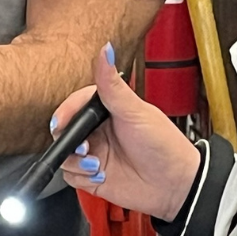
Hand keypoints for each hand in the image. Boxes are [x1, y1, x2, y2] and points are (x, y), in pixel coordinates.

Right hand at [53, 45, 202, 221]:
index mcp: (107, 110)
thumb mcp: (136, 112)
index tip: (61, 122)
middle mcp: (98, 131)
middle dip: (68, 140)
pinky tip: (100, 175)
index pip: (75, 106)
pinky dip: (81, 177)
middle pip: (65, 131)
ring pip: (65, 155)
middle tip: (83, 147)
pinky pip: (71, 175)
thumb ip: (113, 85)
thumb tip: (106, 50)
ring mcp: (95, 154)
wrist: (175, 185)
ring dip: (76, 162)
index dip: (65, 113)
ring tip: (96, 165)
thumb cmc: (164, 144)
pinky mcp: (92, 176)